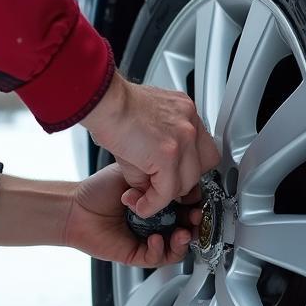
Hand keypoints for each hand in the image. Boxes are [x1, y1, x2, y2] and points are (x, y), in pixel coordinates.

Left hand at [64, 164, 193, 266]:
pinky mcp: (137, 254)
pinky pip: (156, 258)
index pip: (186, 207)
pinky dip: (160, 250)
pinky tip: (156, 239)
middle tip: (194, 218)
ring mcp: (148, 239)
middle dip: (194, 226)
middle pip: (186, 229)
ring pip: (176, 248)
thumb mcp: (134, 178)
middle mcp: (156, 222)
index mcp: (158, 203)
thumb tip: (178, 183)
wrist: (76, 209)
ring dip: (182, 241)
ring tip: (180, 233)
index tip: (199, 201)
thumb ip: (156, 181)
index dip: (196, 206)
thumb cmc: (99, 191)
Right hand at [82, 72, 219, 217]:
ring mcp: (184, 138)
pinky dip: (153, 204)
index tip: (174, 176)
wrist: (103, 101)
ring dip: (164, 195)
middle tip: (157, 187)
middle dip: (180, 182)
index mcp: (185, 112)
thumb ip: (157, 156)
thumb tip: (153, 186)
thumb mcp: (144, 129)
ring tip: (144, 196)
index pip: (203, 148)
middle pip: (203, 166)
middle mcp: (190, 123)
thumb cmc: (113, 108)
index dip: (188, 167)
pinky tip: (141, 204)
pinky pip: (166, 192)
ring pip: (186, 183)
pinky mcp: (169, 154)